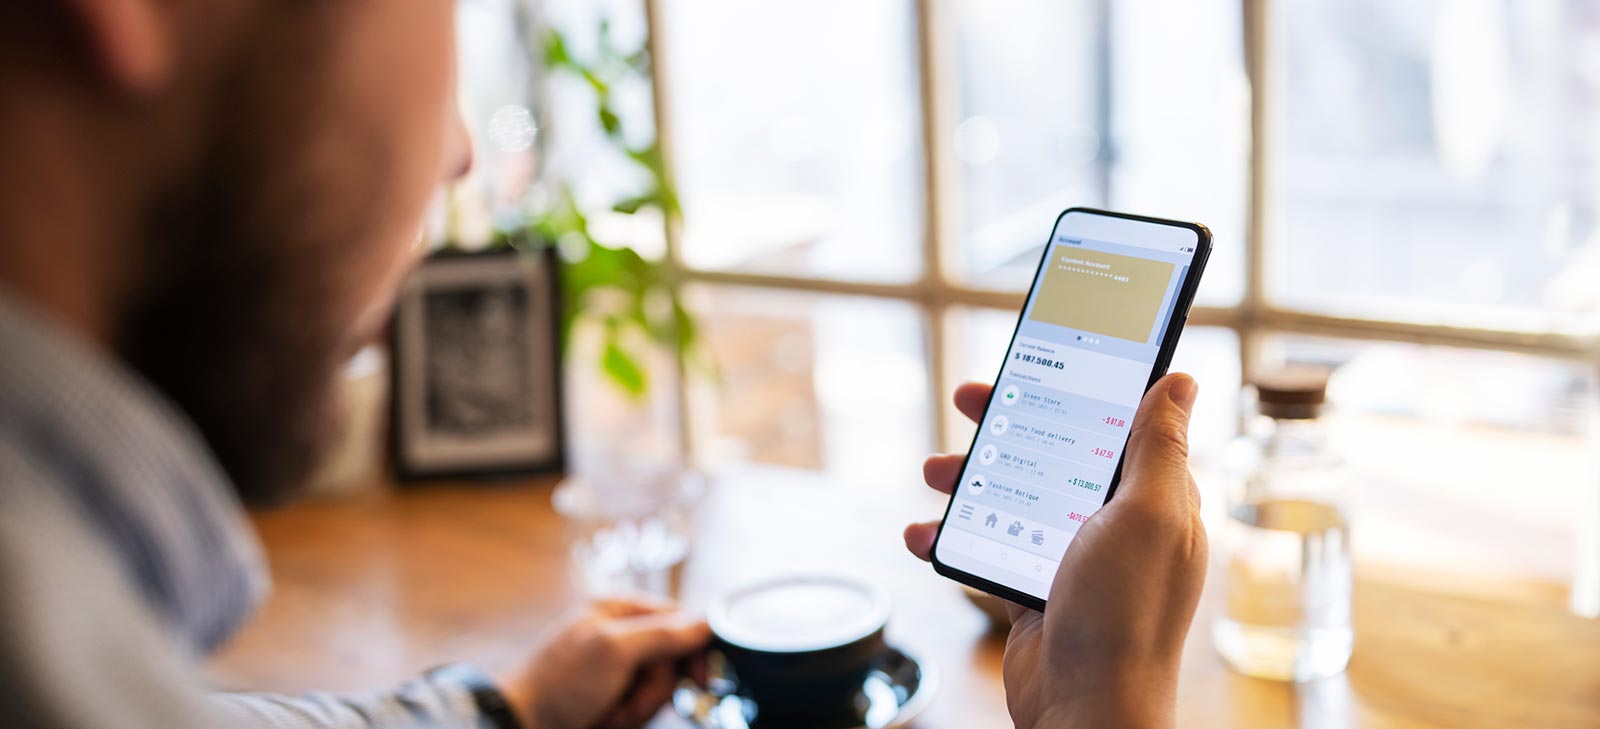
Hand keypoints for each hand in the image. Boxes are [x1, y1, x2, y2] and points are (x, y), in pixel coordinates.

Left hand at [497, 596, 709, 728]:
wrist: (522, 726)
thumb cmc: (558, 684)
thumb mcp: (614, 650)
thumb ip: (664, 634)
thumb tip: (707, 622)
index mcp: (618, 609)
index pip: (678, 619)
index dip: (693, 648)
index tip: (700, 677)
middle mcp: (619, 636)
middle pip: (671, 661)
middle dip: (652, 689)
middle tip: (627, 699)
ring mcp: (615, 670)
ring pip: (658, 690)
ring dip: (638, 709)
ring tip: (608, 714)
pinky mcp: (611, 698)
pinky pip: (641, 709)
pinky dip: (628, 720)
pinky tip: (605, 721)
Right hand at [904, 374, 1206, 728]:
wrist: (1086, 709)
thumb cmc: (1125, 614)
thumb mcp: (1148, 514)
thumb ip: (1159, 446)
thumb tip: (1180, 380)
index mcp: (1154, 499)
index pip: (1119, 424)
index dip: (1079, 386)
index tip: (1039, 358)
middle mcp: (1115, 524)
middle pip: (1056, 452)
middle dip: (1009, 423)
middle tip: (970, 398)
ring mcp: (1071, 559)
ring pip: (1014, 496)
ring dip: (970, 478)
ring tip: (934, 470)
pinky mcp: (1033, 592)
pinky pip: (986, 547)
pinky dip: (950, 537)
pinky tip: (921, 531)